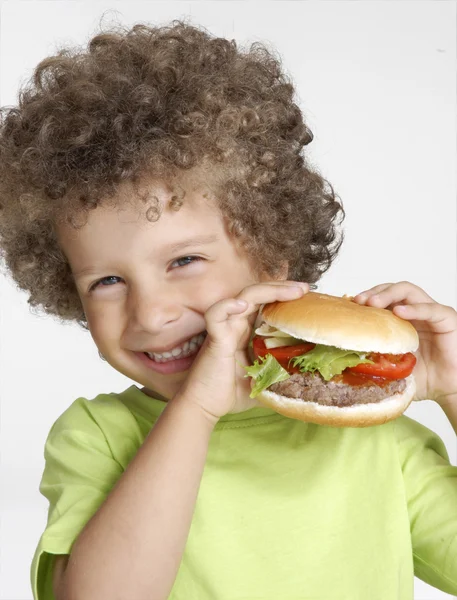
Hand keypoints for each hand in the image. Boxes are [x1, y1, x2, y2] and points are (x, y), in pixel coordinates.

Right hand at [175, 280, 308, 422]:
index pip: (266, 304)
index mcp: (247, 331)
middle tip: (305, 288)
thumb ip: (281, 376)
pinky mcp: (215, 339)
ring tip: (292, 290)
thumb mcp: (264, 382)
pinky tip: (241, 305)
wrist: (205, 407)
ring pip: (244, 297)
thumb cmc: (229, 394)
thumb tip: (307, 382)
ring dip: (268, 290)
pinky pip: (216, 315)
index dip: (284, 296)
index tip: (306, 296)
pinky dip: (227, 306)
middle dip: (282, 287)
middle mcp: (236, 325)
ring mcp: (226, 329)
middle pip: (259, 294)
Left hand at [352, 281, 456, 406]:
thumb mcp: (392, 370)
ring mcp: (430, 314)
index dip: (364, 299)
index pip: (380, 299)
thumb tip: (345, 366)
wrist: (449, 391)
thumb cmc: (424, 379)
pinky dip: (414, 308)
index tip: (348, 305)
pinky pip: (430, 309)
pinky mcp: (446, 320)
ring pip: (408, 291)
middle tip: (358, 301)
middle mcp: (414, 312)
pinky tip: (399, 312)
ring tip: (373, 303)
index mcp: (400, 321)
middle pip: (392, 289)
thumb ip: (373, 363)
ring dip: (388, 293)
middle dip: (373, 292)